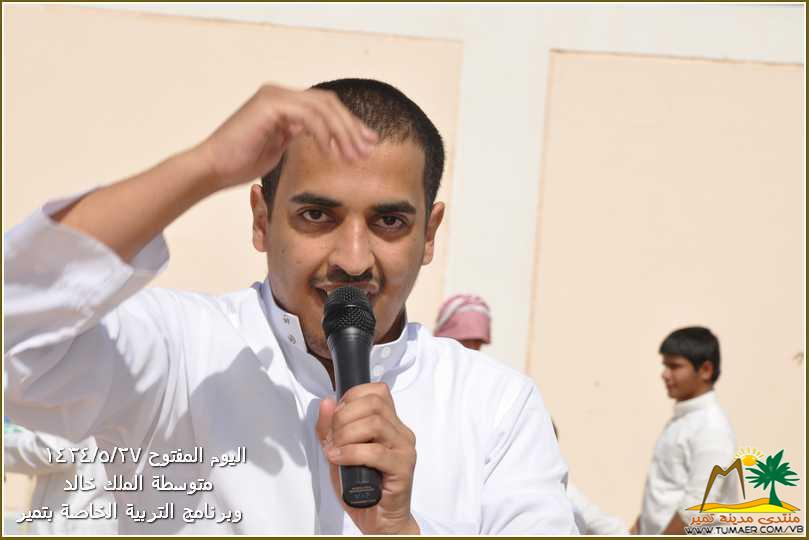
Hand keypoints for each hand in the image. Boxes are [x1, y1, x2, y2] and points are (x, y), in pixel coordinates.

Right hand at [195, 84, 377, 189]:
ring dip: (343, 133)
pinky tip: (331, 152)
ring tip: (354, 156)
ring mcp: (275, 96)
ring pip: (323, 108)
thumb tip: (328, 142)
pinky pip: (308, 116)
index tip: (368, 145)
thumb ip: (300, 137)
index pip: (326, 107)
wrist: (213, 168)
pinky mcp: (270, 105)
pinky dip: (324, 134)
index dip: (350, 125)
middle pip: (329, 103)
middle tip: (367, 150)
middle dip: (352, 127)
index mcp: (284, 103)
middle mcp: (280, 94)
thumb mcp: (279, 147)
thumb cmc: (240, 163)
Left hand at [316, 383, 419, 534]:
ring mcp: (404, 449)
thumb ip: (330, 429)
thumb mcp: (337, 452)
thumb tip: (326, 402)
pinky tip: (339, 460)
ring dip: (346, 435)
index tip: (336, 416)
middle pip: (374, 403)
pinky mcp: (403, 468)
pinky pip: (375, 451)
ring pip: (374, 423)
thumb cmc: (360, 487)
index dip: (352, 397)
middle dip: (344, 417)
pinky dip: (351, 453)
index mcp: (390, 423)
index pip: (377, 391)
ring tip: (335, 451)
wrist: (379, 521)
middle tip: (332, 437)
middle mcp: (401, 432)